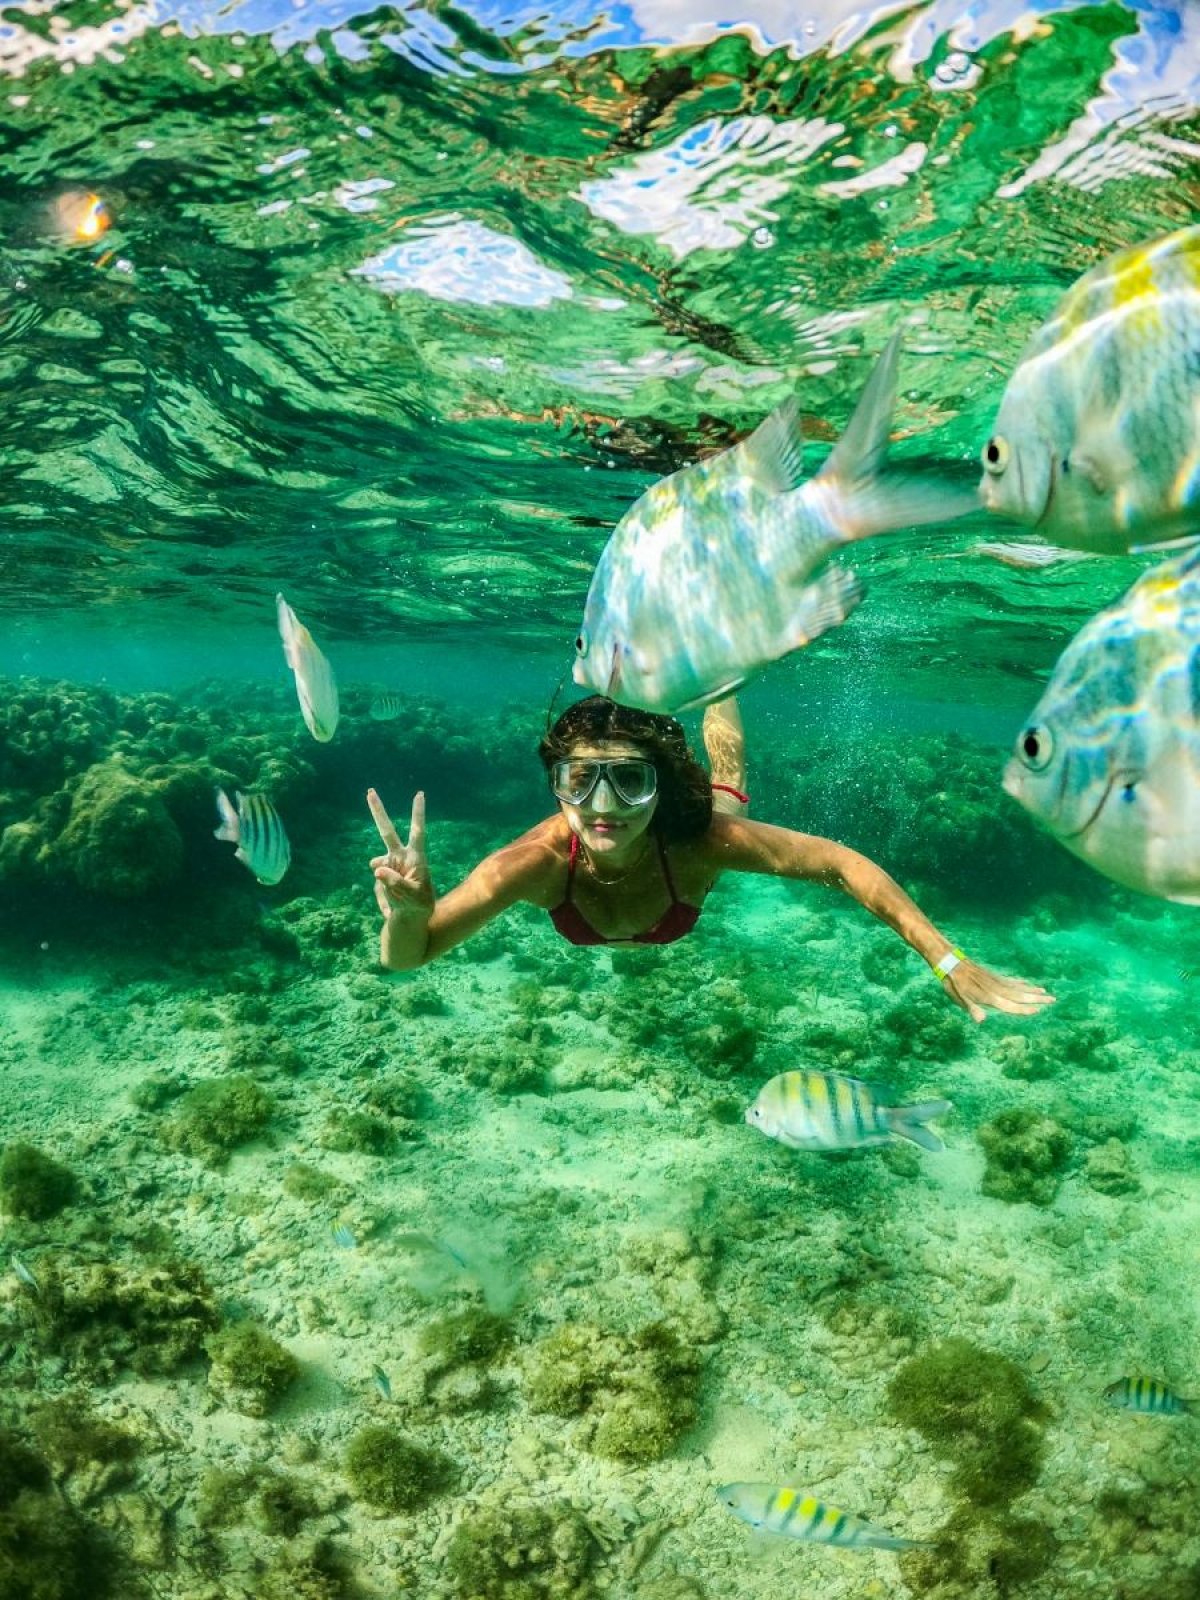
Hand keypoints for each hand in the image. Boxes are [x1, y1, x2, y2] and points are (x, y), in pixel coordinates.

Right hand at [368, 788, 433, 920]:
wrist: (410, 917)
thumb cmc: (419, 905)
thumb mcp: (412, 897)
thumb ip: (395, 883)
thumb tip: (376, 868)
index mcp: (415, 857)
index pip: (417, 832)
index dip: (417, 814)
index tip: (419, 794)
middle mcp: (400, 856)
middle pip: (386, 831)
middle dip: (378, 812)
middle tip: (370, 791)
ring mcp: (388, 866)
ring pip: (375, 864)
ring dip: (383, 882)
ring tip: (398, 898)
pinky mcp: (379, 876)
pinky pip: (376, 883)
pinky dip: (382, 897)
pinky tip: (392, 905)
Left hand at [939, 959, 1053, 1023]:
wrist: (951, 962)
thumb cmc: (953, 984)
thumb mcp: (959, 998)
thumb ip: (972, 1009)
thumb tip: (981, 1021)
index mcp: (990, 997)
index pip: (1011, 1005)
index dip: (1024, 1009)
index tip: (1039, 1009)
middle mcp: (996, 988)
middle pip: (1020, 995)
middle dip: (1036, 998)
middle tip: (1053, 999)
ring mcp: (995, 981)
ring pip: (1018, 987)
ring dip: (1031, 990)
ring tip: (1045, 991)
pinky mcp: (992, 976)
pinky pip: (1011, 980)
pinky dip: (1020, 982)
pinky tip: (1027, 982)